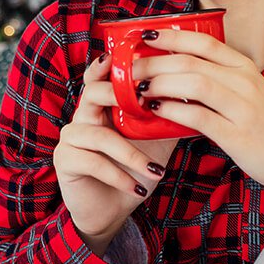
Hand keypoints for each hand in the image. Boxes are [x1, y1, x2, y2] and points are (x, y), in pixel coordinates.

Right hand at [54, 54, 177, 253]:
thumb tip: (198, 98)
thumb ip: (168, 117)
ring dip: (132, 155)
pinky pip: (94, 163)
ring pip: (100, 136)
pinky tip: (137, 188)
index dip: (107, 64)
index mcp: (102, 105)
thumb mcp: (155, 140)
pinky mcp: (66, 161)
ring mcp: (71, 138)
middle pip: (93, 93)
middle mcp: (83, 116)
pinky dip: (120, 176)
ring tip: (157, 170)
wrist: (114, 207)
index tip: (124, 56)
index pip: (99, 76)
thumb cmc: (134, 168)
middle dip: (120, 96)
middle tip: (146, 105)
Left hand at [131, 29, 263, 192]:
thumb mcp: (247, 90)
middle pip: (190, 61)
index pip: (203, 42)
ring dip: (160, 83)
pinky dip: (173, 111)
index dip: (171, 36)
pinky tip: (156, 109)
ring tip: (138, 88)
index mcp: (244, 67)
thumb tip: (175, 71)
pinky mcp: (238, 135)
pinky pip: (199, 117)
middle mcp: (243, 82)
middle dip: (154, 61)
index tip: (144, 36)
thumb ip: (218, 78)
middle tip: (130, 68)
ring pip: (194, 83)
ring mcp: (242, 108)